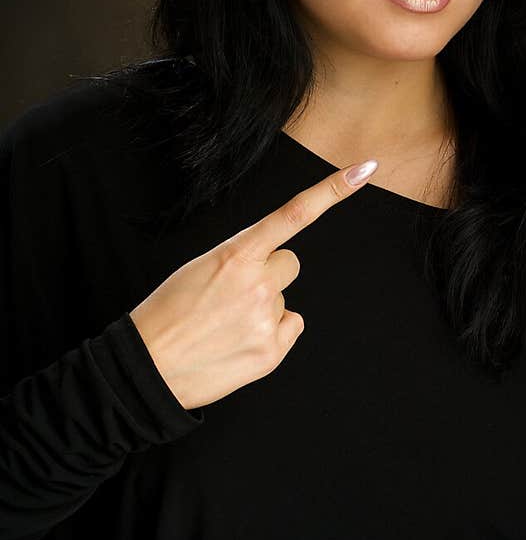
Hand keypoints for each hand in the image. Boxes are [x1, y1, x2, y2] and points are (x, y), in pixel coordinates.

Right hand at [130, 158, 378, 409]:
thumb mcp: (199, 269)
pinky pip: (290, 327)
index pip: (293, 214)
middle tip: (231, 295)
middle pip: (289, 263)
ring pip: (284, 299)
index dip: (332, 191)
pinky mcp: (273, 351)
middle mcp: (258, 283)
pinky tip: (239, 342)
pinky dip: (270, 335)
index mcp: (236, 254)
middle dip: (268, 274)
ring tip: (225, 324)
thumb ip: (241, 260)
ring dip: (264, 307)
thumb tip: (274, 270)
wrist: (147, 368)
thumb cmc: (167, 314)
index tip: (364, 171)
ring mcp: (268, 318)